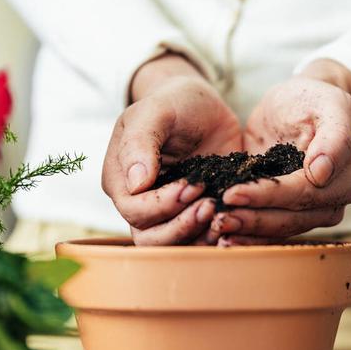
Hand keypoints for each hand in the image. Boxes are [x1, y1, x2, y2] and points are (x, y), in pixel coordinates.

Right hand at [102, 54, 241, 244]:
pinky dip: (214, 237)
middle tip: (210, 203)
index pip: (134, 210)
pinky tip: (231, 219)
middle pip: (150, 238)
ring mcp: (166, 214)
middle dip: (182, 226)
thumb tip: (135, 183)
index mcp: (120, 180)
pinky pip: (198, 240)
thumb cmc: (174, 103)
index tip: (192, 185)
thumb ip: (141, 142)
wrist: (203, 107)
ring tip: (221, 213)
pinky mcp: (192, 215)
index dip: (163, 204)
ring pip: (173, 246)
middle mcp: (138, 203)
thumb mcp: (156, 111)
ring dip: (198, 237)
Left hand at [209, 59, 350, 244]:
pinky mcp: (288, 214)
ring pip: (279, 230)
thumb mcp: (330, 105)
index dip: (268, 197)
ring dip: (247, 233)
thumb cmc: (314, 100)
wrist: (299, 105)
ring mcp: (311, 213)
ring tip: (216, 229)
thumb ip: (334, 137)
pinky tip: (223, 238)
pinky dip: (247, 236)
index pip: (303, 194)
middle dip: (252, 220)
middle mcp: (332, 203)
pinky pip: (269, 231)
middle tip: (217, 219)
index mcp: (346, 179)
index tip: (232, 194)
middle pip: (290, 219)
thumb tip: (322, 174)